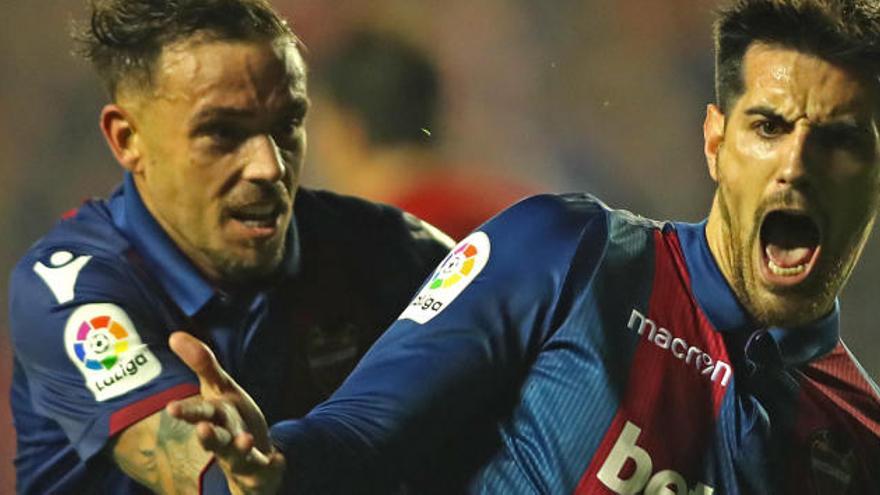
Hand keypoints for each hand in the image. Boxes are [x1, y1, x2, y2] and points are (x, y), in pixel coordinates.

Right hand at [166, 332, 285, 494]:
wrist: (250, 460)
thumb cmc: (231, 419)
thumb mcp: (221, 389)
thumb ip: (203, 364)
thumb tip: (175, 335)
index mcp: (215, 418)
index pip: (199, 414)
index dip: (186, 412)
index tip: (171, 408)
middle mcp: (225, 439)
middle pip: (215, 439)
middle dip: (208, 436)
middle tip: (203, 430)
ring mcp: (242, 457)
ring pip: (238, 456)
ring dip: (240, 448)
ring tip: (245, 440)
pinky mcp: (262, 468)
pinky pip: (267, 468)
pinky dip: (272, 464)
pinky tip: (278, 459)